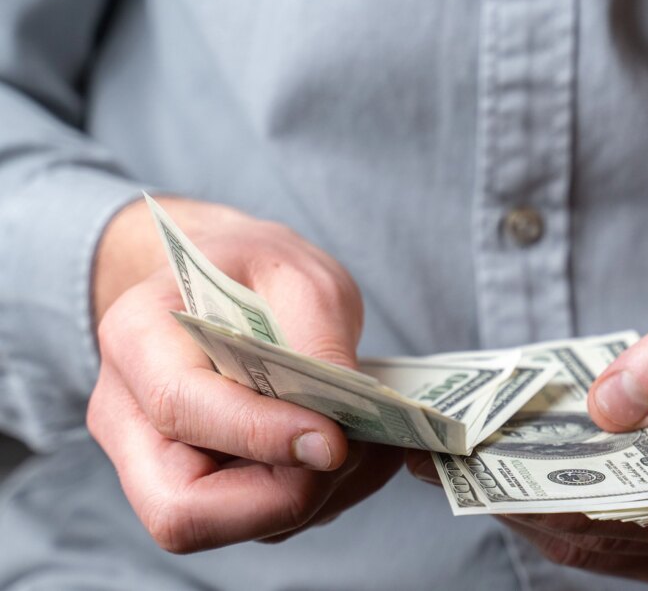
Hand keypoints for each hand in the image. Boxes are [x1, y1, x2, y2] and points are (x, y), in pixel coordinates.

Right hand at [87, 197, 400, 551]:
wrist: (231, 278)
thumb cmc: (256, 268)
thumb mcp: (299, 274)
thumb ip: (317, 338)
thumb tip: (341, 417)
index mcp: (137, 339)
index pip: (182, 409)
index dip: (259, 435)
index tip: (333, 437)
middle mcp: (129, 415)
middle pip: (180, 508)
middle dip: (279, 498)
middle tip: (349, 451)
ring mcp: (158, 462)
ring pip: (227, 527)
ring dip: (312, 499)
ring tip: (370, 443)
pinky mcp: (204, 487)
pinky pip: (259, 524)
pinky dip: (321, 499)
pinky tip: (359, 453)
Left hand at [412, 268, 647, 584]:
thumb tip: (613, 405)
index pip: (640, 504)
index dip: (557, 487)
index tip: (484, 459)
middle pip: (604, 532)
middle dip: (518, 497)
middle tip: (445, 459)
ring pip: (592, 542)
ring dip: (520, 505)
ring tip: (453, 464)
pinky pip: (598, 536)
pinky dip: (545, 506)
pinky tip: (499, 472)